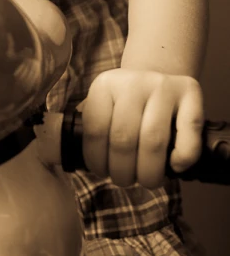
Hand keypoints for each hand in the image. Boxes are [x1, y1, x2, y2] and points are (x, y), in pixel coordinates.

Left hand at [80, 68, 203, 188]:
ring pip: (153, 140)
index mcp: (104, 85)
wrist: (157, 74)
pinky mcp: (189, 91)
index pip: (95, 130)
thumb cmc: (125, 103)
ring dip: (148, 172)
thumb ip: (90, 128)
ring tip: (146, 180)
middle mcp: (133, 82)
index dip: (97, 160)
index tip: (102, 172)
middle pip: (123, 139)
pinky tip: (174, 166)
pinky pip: (189, 130)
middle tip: (124, 180)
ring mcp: (162, 85)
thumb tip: (66, 156)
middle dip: (122, 172)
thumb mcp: (102, 105)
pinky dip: (183, 156)